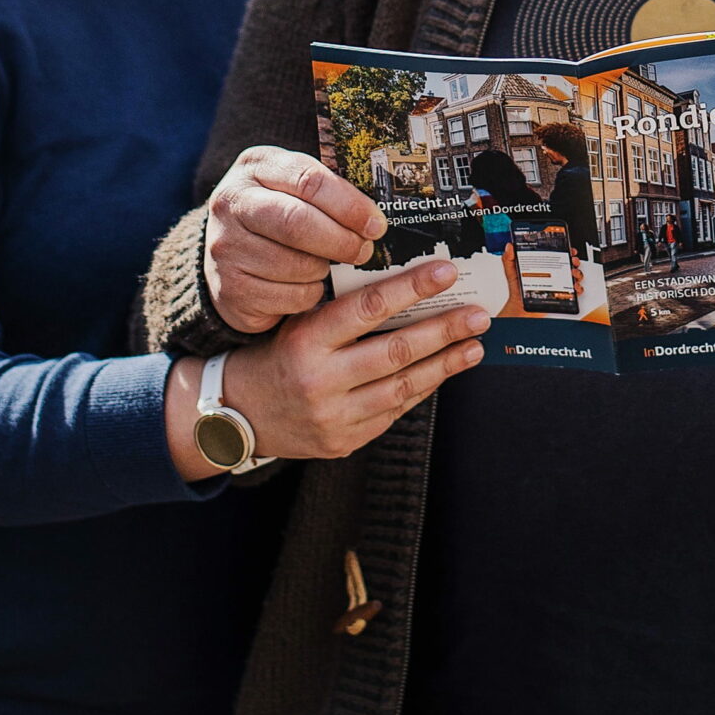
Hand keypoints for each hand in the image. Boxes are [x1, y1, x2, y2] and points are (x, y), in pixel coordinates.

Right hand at [169, 259, 489, 474]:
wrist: (236, 414)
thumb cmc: (274, 353)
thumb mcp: (296, 321)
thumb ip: (342, 308)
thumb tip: (406, 283)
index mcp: (305, 340)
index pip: (368, 307)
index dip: (411, 288)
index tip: (445, 271)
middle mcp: (320, 380)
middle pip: (396, 352)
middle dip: (444, 331)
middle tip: (479, 314)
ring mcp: (334, 417)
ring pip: (403, 388)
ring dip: (445, 365)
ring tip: (474, 346)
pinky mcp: (344, 442)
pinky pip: (393, 412)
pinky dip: (421, 390)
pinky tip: (442, 371)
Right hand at [203, 146, 384, 333]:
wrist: (226, 251)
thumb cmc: (276, 212)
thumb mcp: (291, 184)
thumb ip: (326, 190)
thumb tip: (375, 217)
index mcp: (256, 166)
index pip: (308, 180)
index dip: (349, 205)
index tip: (375, 224)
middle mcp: (231, 203)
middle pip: (297, 223)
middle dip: (341, 240)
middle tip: (364, 250)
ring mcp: (225, 246)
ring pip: (295, 265)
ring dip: (324, 270)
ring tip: (328, 265)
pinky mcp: (229, 288)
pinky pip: (288, 296)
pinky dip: (308, 293)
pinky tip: (305, 283)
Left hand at [498, 242, 585, 315]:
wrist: (520, 307)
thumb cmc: (518, 289)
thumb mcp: (512, 271)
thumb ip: (509, 258)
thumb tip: (510, 247)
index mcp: (543, 264)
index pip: (557, 253)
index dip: (564, 248)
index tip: (567, 247)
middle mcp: (553, 272)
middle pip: (569, 262)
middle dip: (574, 259)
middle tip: (572, 260)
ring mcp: (559, 282)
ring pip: (574, 274)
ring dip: (577, 272)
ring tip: (573, 273)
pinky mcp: (562, 293)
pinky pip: (574, 290)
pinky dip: (578, 288)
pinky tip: (574, 286)